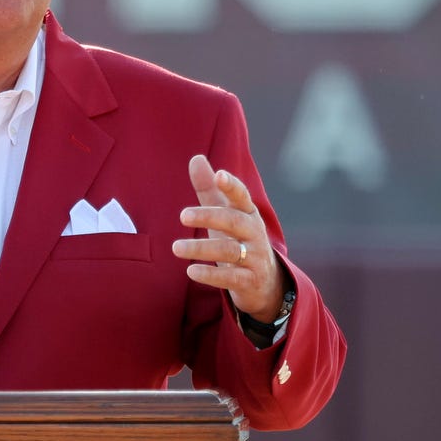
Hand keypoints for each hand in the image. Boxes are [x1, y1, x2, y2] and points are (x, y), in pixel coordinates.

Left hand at [173, 154, 287, 322]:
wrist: (264, 282)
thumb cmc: (238, 240)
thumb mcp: (225, 215)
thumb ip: (209, 190)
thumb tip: (196, 158)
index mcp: (248, 214)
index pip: (242, 196)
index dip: (231, 186)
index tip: (218, 175)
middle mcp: (254, 233)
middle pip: (233, 221)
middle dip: (209, 217)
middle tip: (182, 215)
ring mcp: (255, 257)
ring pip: (229, 251)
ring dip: (201, 248)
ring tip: (176, 247)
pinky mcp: (250, 280)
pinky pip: (230, 277)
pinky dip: (211, 275)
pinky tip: (190, 271)